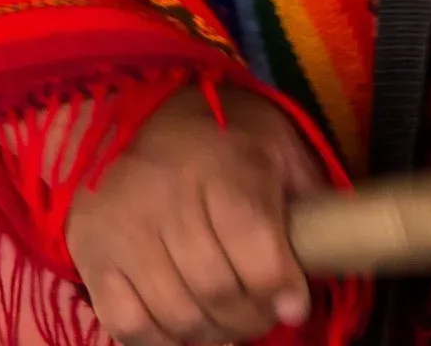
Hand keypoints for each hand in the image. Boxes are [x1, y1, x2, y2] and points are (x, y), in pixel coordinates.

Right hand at [66, 84, 322, 345]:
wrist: (134, 107)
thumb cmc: (221, 128)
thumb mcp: (275, 139)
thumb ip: (306, 189)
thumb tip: (337, 244)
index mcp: (224, 166)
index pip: (254, 243)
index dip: (280, 286)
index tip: (295, 305)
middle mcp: (169, 198)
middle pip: (216, 288)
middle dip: (251, 317)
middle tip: (265, 316)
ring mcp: (125, 231)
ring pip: (175, 314)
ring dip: (212, 335)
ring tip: (229, 325)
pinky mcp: (93, 256)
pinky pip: (126, 324)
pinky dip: (161, 340)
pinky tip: (185, 329)